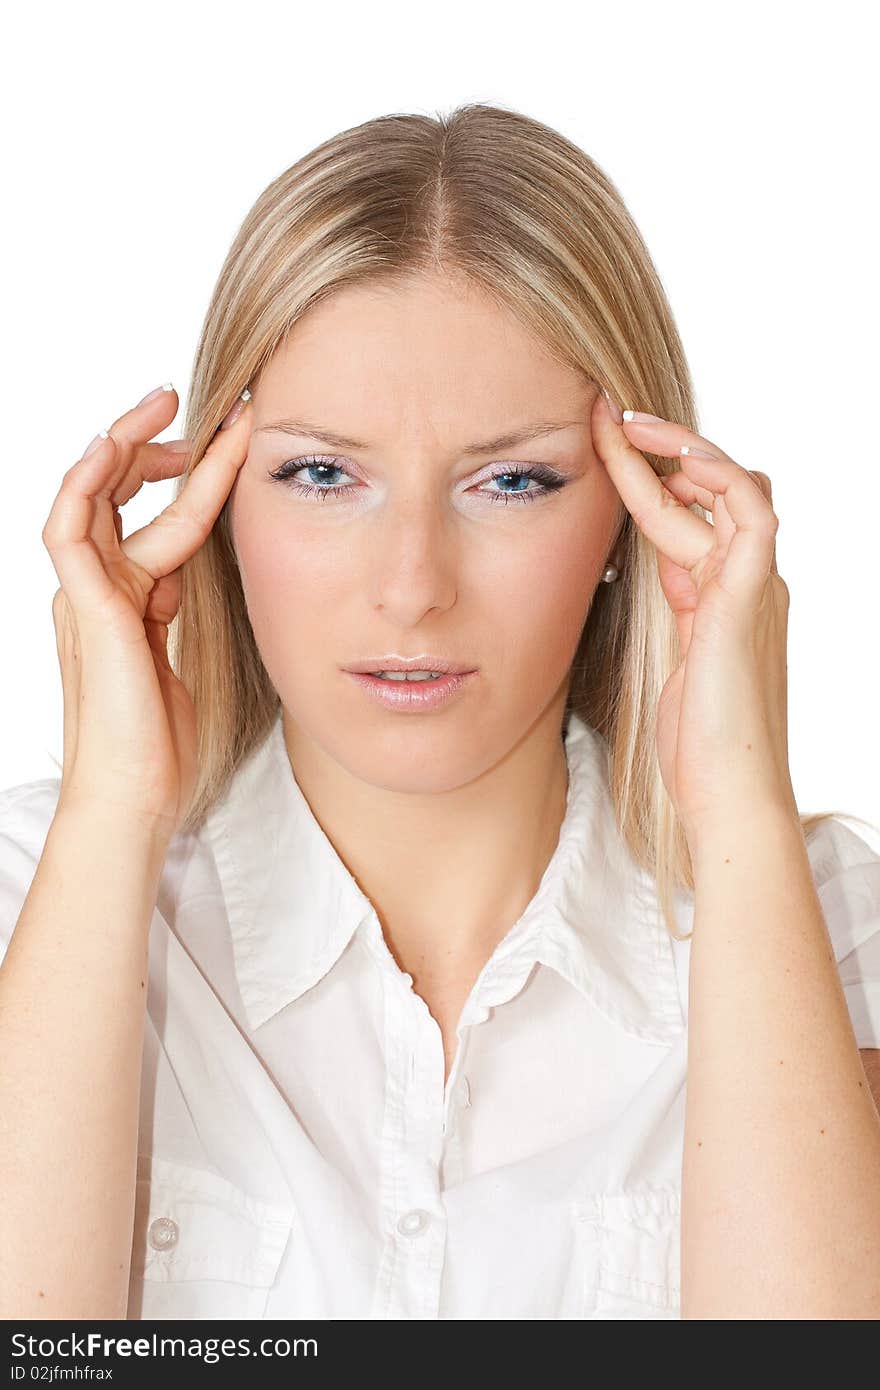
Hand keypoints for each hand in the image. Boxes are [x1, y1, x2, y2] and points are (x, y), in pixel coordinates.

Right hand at [42, 385, 251, 837]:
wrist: (139, 798)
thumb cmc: (164, 744)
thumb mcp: (188, 655)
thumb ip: (183, 606)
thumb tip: (196, 564)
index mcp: (127, 600)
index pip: (156, 517)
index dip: (193, 475)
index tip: (234, 439)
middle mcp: (99, 589)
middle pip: (116, 493)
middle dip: (153, 444)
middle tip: (193, 405)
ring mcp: (86, 596)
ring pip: (91, 496)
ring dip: (127, 443)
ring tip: (166, 401)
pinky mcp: (83, 608)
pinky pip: (68, 529)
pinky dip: (85, 483)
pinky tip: (116, 445)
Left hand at [591, 389, 798, 843]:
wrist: (727, 791)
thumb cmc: (695, 744)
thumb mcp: (673, 662)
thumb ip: (672, 614)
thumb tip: (653, 571)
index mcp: (721, 596)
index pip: (689, 516)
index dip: (647, 478)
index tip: (601, 443)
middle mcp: (745, 581)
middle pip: (715, 489)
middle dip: (665, 448)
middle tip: (610, 416)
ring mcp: (754, 585)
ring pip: (736, 485)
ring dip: (684, 447)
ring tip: (629, 424)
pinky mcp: (749, 596)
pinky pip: (751, 511)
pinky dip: (717, 476)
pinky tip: (670, 461)